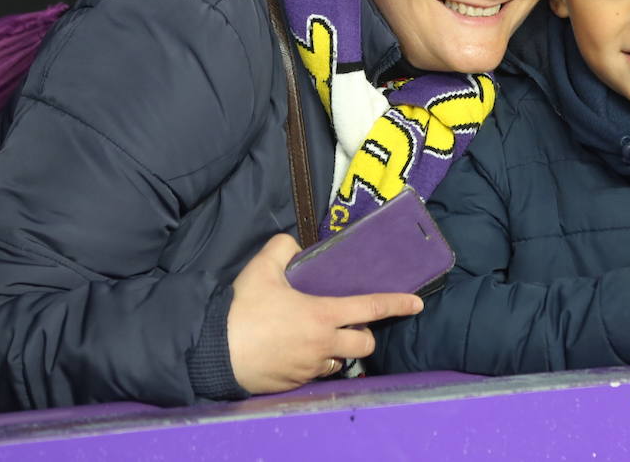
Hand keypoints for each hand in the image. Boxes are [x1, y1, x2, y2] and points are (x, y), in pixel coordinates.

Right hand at [227, 234, 422, 394]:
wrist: (212, 351)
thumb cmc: (241, 309)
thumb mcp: (261, 267)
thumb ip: (282, 247)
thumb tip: (293, 244)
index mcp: (322, 315)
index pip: (370, 308)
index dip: (397, 304)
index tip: (417, 303)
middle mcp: (323, 344)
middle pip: (364, 344)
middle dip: (364, 334)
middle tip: (350, 323)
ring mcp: (309, 368)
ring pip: (339, 361)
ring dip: (337, 350)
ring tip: (319, 337)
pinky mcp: (293, 384)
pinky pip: (314, 374)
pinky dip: (313, 363)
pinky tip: (295, 352)